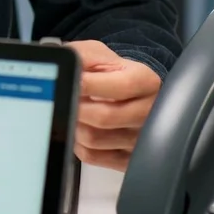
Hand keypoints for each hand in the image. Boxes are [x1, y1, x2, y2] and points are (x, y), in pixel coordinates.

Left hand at [66, 40, 161, 171]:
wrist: (124, 93)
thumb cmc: (109, 72)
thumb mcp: (97, 53)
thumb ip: (81, 56)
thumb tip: (64, 65)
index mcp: (146, 81)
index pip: (121, 87)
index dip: (90, 85)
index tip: (72, 82)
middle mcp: (149, 112)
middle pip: (105, 117)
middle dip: (76, 107)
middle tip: (64, 97)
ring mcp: (140, 140)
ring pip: (94, 140)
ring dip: (73, 124)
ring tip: (72, 111)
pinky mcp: (127, 160)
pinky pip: (92, 156)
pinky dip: (77, 143)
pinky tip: (78, 128)